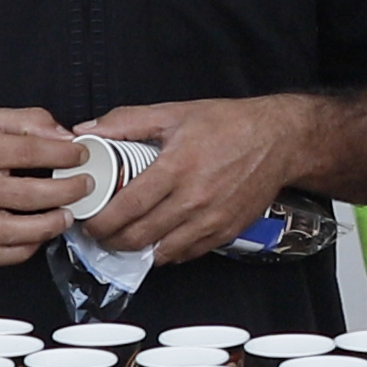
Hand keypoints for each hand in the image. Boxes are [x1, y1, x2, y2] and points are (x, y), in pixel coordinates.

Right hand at [0, 106, 90, 266]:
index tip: (81, 154)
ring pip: (9, 233)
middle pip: (25, 196)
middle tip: (84, 186)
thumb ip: (30, 121)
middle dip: (65, 191)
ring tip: (66, 216)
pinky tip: (37, 237)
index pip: (27, 152)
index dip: (62, 153)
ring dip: (46, 228)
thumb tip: (65, 137)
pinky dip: (20, 251)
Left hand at [70, 95, 319, 263]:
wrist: (279, 140)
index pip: (128, 207)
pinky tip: (157, 238)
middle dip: (111, 240)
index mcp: (176, 167)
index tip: (89, 220)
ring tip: (125, 237)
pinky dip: (166, 251)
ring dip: (137, 250)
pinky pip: (186, 254)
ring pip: (161, 252)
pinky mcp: (225, 232)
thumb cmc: (229, 124)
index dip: (101, 220)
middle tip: (100, 232)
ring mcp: (211, 220)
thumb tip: (87, 132)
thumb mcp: (174, 112)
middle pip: (139, 236)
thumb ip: (126, 122)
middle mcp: (194, 199)